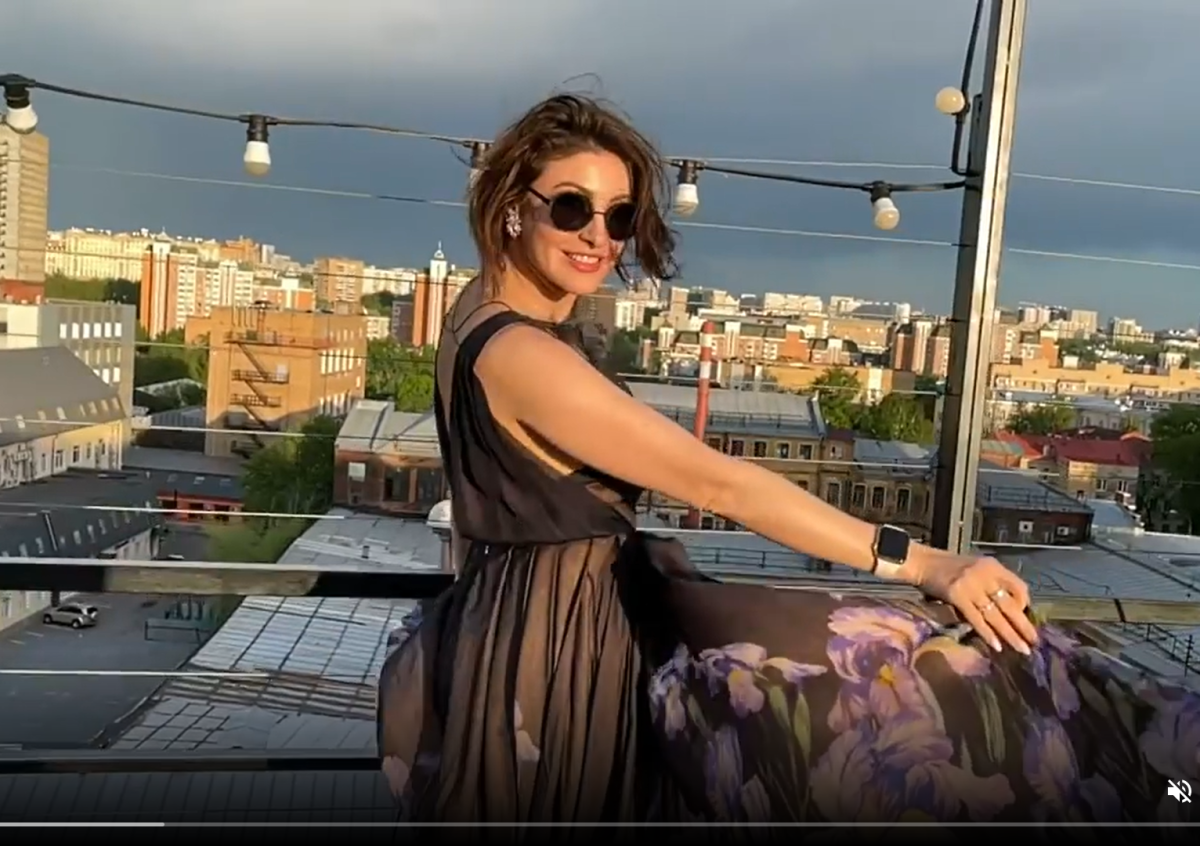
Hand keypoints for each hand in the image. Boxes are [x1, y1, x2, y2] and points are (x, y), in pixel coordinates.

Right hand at [908, 552, 1038, 654]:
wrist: (921, 562)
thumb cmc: (948, 566)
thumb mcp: (975, 567)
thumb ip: (990, 581)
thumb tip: (1008, 607)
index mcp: (992, 566)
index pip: (1018, 586)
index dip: (1024, 602)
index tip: (1025, 615)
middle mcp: (985, 575)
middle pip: (1010, 604)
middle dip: (1023, 625)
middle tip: (1034, 642)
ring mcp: (971, 585)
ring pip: (995, 615)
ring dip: (1009, 634)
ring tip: (1021, 649)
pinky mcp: (957, 596)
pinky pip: (976, 619)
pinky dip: (987, 634)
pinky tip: (996, 646)